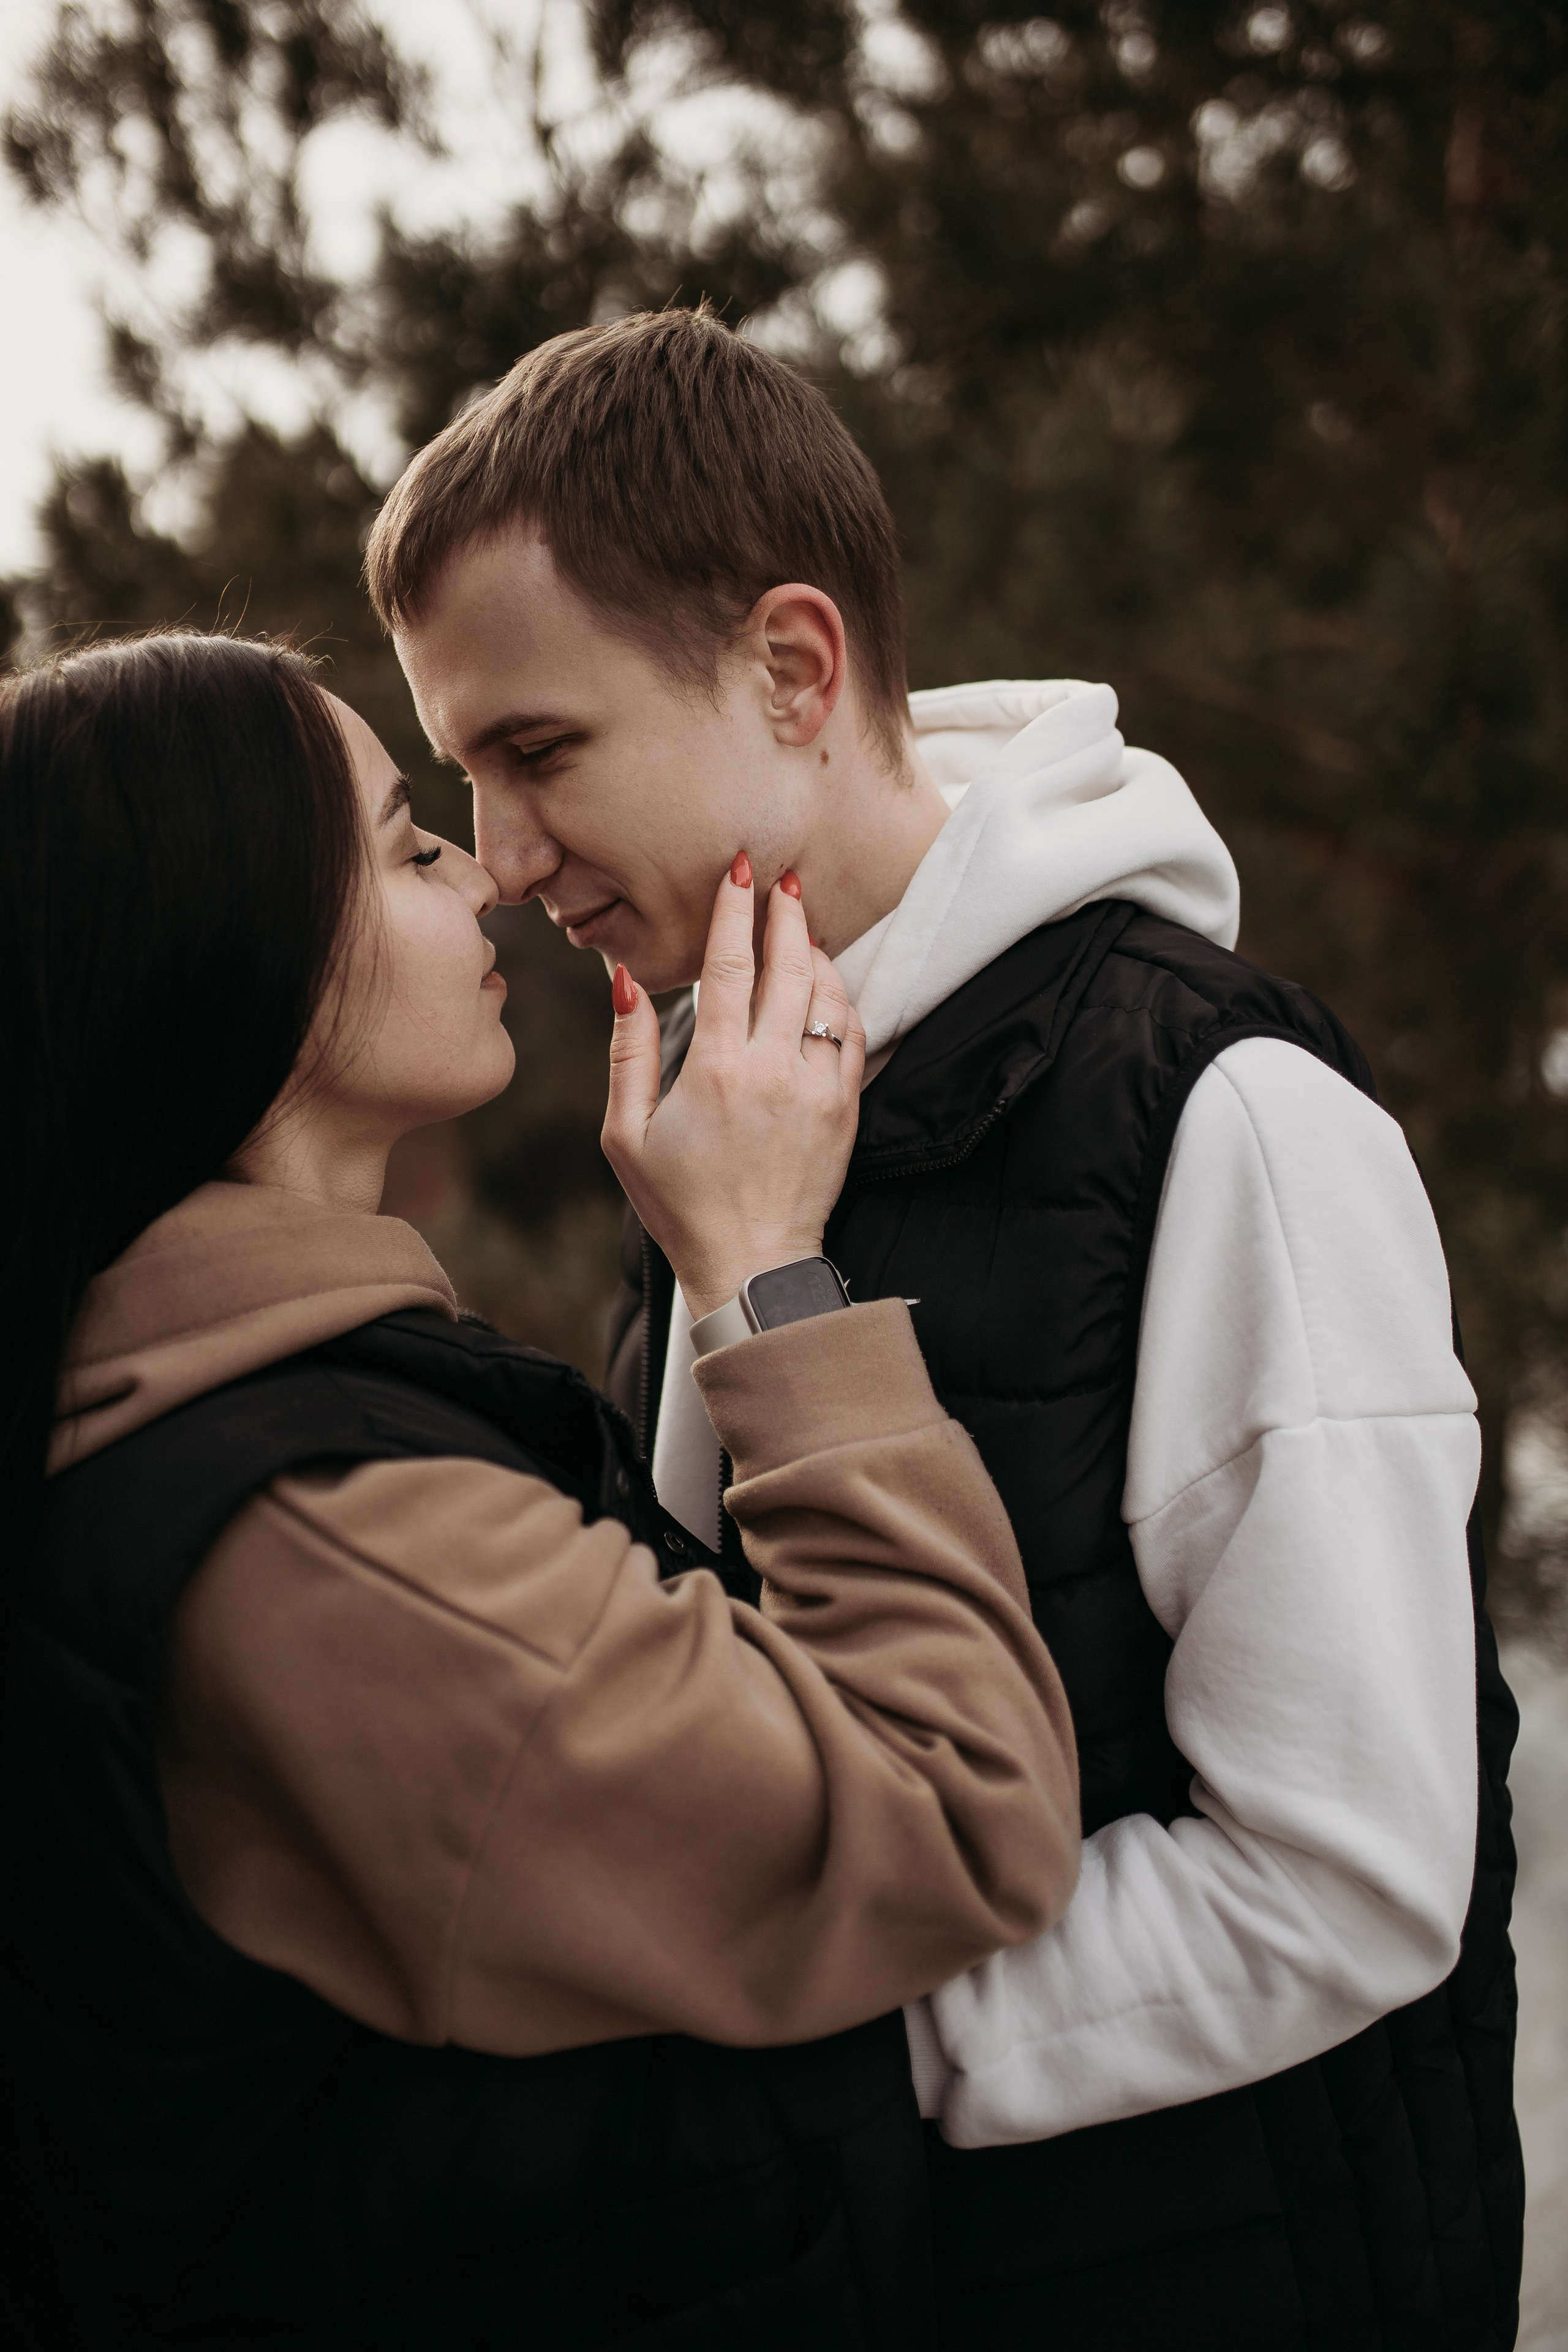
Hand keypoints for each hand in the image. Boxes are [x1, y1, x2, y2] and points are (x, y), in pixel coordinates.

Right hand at [602, 852, 865, 1319]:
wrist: (752, 1264)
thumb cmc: (679, 1203)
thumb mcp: (627, 1134)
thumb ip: (629, 1052)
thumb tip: (625, 982)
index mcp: (716, 1071)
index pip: (729, 968)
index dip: (734, 911)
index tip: (739, 869)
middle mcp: (774, 1072)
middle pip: (789, 968)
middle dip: (786, 915)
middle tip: (783, 878)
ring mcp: (818, 1092)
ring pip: (828, 998)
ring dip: (817, 954)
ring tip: (801, 926)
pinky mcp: (846, 1113)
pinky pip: (854, 1038)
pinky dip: (842, 1002)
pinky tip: (827, 986)